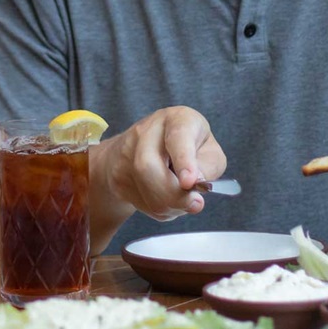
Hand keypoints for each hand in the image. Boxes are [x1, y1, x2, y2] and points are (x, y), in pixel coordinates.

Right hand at [101, 106, 226, 221]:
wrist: (148, 149)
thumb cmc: (190, 148)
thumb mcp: (209, 151)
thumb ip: (208, 167)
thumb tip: (195, 185)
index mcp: (177, 119)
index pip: (177, 136)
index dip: (184, 160)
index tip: (189, 182)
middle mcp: (147, 130)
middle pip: (148, 166)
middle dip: (172, 194)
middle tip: (194, 204)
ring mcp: (127, 152)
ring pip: (143, 189)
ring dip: (169, 206)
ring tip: (183, 202)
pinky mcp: (118, 175)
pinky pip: (140, 202)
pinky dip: (159, 209)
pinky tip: (167, 200)